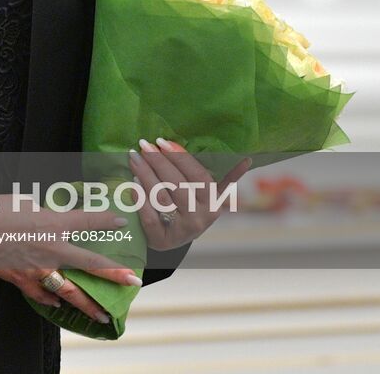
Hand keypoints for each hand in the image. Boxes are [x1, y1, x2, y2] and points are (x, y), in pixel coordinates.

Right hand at [0, 185, 140, 325]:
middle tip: (132, 282)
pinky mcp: (21, 281)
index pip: (87, 220)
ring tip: (104, 315)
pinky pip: (42, 294)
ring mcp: (37, 269)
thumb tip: (51, 217)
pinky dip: (51, 299)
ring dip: (89, 305)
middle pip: (89, 264)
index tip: (121, 221)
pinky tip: (59, 303)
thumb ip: (44, 212)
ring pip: (70, 292)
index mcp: (52, 223)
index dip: (105, 220)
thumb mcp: (25, 201)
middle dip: (113, 274)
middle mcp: (51, 249)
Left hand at [128, 138, 250, 250]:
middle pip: (176, 184)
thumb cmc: (189, 208)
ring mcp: (181, 230)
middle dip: (157, 161)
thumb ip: (221, 178)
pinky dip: (139, 197)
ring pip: (161, 197)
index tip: (162, 141)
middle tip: (143, 144)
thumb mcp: (207, 195)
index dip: (179, 157)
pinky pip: (148, 215)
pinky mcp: (162, 239)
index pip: (197, 175)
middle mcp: (200, 218)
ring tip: (134, 158)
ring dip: (145, 174)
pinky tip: (132, 181)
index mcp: (214, 204)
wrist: (172, 239)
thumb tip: (247, 159)